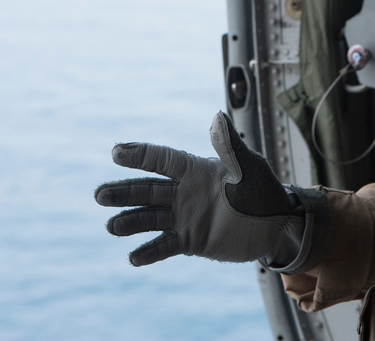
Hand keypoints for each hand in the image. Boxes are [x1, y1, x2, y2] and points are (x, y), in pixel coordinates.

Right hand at [95, 111, 328, 269]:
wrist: (276, 226)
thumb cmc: (263, 191)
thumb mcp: (249, 167)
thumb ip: (230, 146)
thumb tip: (218, 116)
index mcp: (196, 170)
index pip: (162, 160)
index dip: (140, 155)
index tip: (116, 152)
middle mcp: (185, 193)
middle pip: (148, 190)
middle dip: (124, 192)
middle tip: (99, 195)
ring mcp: (185, 218)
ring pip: (150, 219)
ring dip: (130, 222)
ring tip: (111, 227)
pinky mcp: (191, 241)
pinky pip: (165, 246)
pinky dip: (150, 252)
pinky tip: (133, 258)